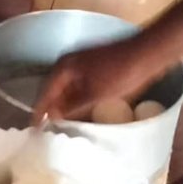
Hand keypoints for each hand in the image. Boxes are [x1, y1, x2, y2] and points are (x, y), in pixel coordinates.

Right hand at [33, 36, 164, 124]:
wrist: (149, 53)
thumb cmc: (121, 73)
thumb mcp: (95, 95)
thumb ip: (72, 107)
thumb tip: (54, 117)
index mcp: (63, 67)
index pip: (45, 94)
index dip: (39, 112)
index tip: (34, 129)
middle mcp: (68, 64)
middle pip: (54, 91)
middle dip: (52, 109)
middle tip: (48, 130)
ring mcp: (82, 64)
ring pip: (67, 89)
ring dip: (65, 105)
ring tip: (64, 125)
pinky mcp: (94, 68)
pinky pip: (79, 87)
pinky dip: (77, 99)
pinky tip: (82, 112)